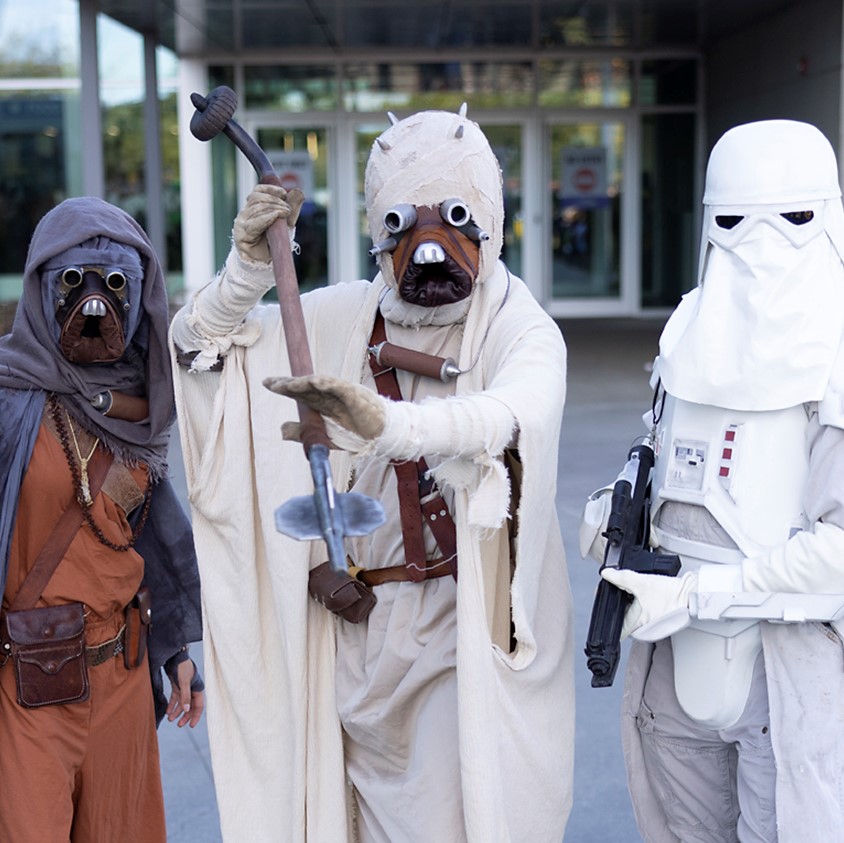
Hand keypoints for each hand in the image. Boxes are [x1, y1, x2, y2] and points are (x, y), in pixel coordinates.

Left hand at [166, 658, 204, 727]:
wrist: (175, 656)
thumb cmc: (183, 667)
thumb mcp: (184, 682)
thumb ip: (185, 696)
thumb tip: (186, 710)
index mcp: (198, 688)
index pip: (199, 706)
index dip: (195, 716)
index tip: (191, 726)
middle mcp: (192, 689)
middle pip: (190, 706)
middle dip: (185, 716)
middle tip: (178, 725)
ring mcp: (185, 688)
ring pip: (182, 703)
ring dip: (177, 711)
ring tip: (170, 719)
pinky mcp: (177, 685)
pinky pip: (175, 698)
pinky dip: (172, 705)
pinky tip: (167, 711)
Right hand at [233, 184, 304, 263]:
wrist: (264, 263)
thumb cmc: (273, 243)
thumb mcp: (285, 223)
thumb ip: (291, 208)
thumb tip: (298, 191)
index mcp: (253, 209)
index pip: (257, 192)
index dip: (269, 189)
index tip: (283, 193)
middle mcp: (245, 214)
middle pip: (256, 198)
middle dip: (274, 200)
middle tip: (287, 208)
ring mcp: (241, 224)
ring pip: (255, 209)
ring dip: (273, 208)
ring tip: (285, 212)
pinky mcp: (241, 236)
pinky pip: (253, 224)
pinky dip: (266, 218)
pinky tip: (275, 217)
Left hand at [264, 374, 385, 439]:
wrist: (380, 436)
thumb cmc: (354, 433)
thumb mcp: (323, 437)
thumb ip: (302, 433)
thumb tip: (280, 430)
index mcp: (321, 403)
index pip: (299, 392)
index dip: (284, 387)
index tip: (267, 384)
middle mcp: (329, 395)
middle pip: (305, 385)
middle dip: (288, 383)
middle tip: (272, 383)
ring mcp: (341, 393)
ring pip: (319, 383)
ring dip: (304, 382)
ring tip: (289, 384)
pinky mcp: (354, 395)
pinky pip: (339, 387)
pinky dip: (328, 383)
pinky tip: (315, 381)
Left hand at [601, 568, 697, 641]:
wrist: (690, 593)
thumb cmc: (670, 594)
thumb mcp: (640, 582)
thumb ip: (621, 578)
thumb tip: (607, 574)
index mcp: (636, 624)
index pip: (617, 628)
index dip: (609, 617)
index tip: (606, 604)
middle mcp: (644, 627)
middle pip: (624, 616)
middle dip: (620, 603)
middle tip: (619, 589)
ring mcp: (651, 621)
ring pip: (634, 611)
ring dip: (630, 600)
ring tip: (634, 589)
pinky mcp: (658, 615)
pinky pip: (643, 608)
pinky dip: (640, 600)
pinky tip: (643, 591)